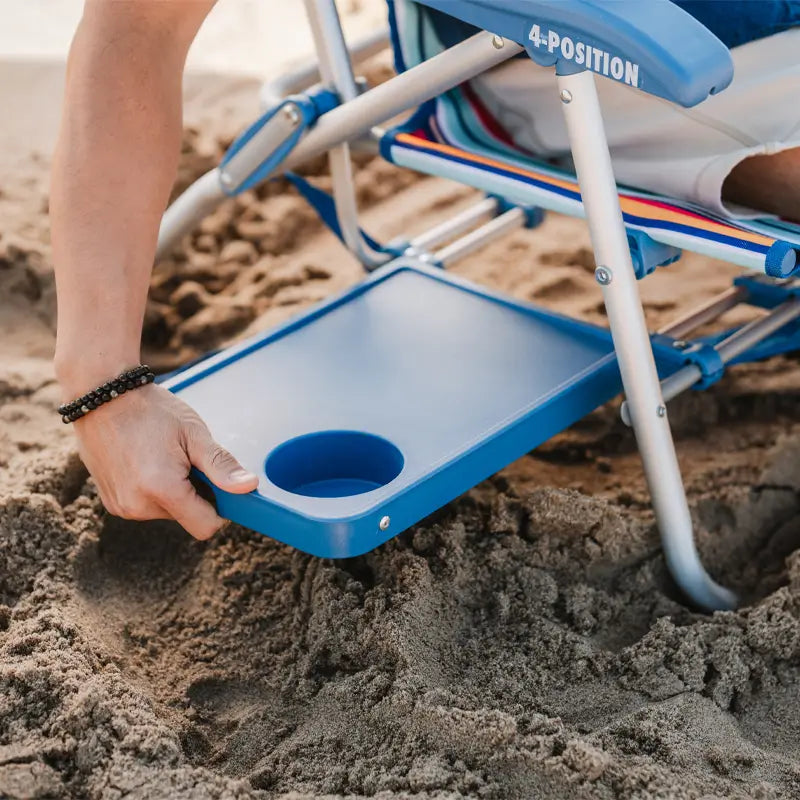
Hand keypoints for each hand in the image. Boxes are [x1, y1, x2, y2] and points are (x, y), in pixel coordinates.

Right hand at [70, 382, 258, 538]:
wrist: (101, 396)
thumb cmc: (151, 411)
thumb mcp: (193, 433)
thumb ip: (221, 465)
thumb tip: (249, 487)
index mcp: (162, 489)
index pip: (206, 526)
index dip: (219, 508)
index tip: (216, 482)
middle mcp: (138, 506)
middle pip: (187, 517)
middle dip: (194, 493)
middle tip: (183, 458)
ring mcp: (121, 507)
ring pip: (167, 512)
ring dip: (172, 491)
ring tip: (161, 456)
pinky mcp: (110, 503)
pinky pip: (145, 506)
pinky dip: (152, 490)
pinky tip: (144, 462)